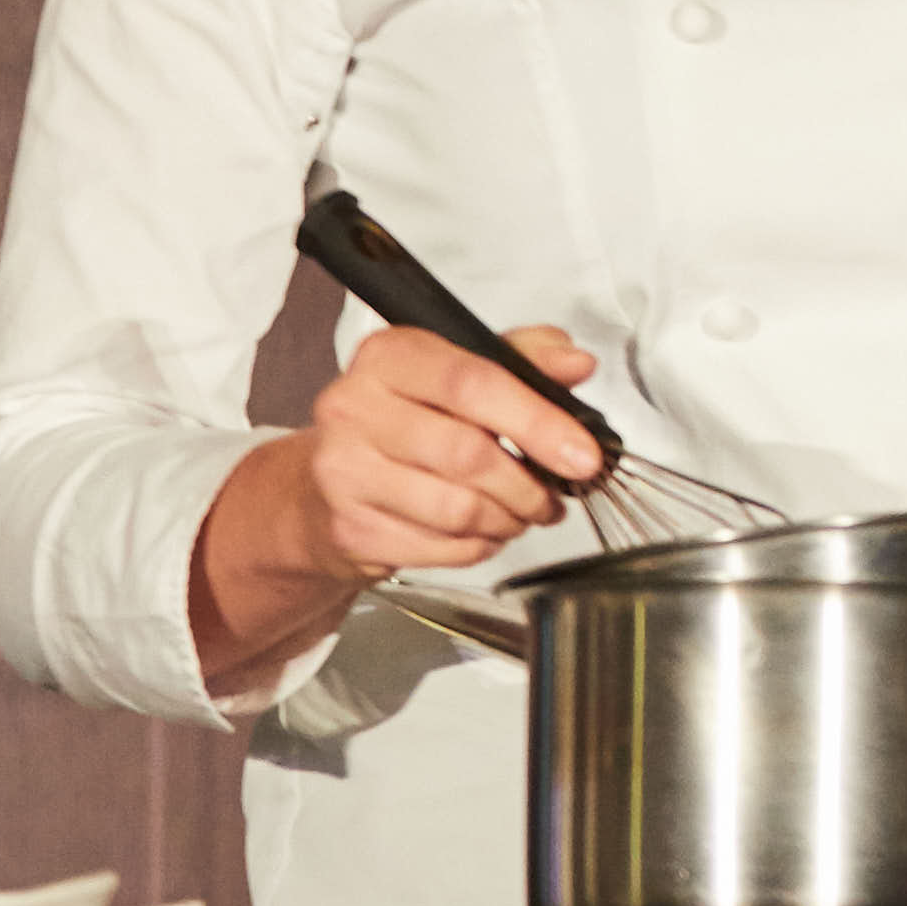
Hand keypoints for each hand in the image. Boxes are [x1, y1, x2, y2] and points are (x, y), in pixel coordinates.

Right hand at [189, 327, 612, 693]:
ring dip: (508, 519)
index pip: (473, 383)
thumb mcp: (462, 371)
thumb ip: (524, 359)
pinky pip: (441, 548)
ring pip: (458, 509)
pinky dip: (477, 546)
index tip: (582, 455)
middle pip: (468, 453)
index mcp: (388, 357)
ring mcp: (343, 473)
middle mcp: (353, 408)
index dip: (539, 423)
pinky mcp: (349, 530)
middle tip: (552, 496)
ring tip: (519, 513)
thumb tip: (575, 364)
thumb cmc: (405, 421)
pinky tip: (479, 532)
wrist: (325, 485)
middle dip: (529, 485)